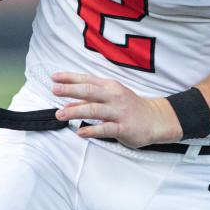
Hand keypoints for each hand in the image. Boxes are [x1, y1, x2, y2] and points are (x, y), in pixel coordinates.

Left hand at [51, 72, 182, 148]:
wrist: (155, 119)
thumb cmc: (130, 107)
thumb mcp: (112, 97)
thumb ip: (91, 99)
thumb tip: (68, 102)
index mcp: (110, 86)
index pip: (87, 80)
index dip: (70, 78)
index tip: (54, 77)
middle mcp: (114, 96)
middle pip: (90, 91)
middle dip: (71, 90)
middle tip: (54, 90)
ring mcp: (119, 112)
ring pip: (94, 109)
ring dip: (75, 111)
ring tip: (60, 114)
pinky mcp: (124, 127)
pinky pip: (105, 129)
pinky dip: (92, 130)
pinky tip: (80, 132)